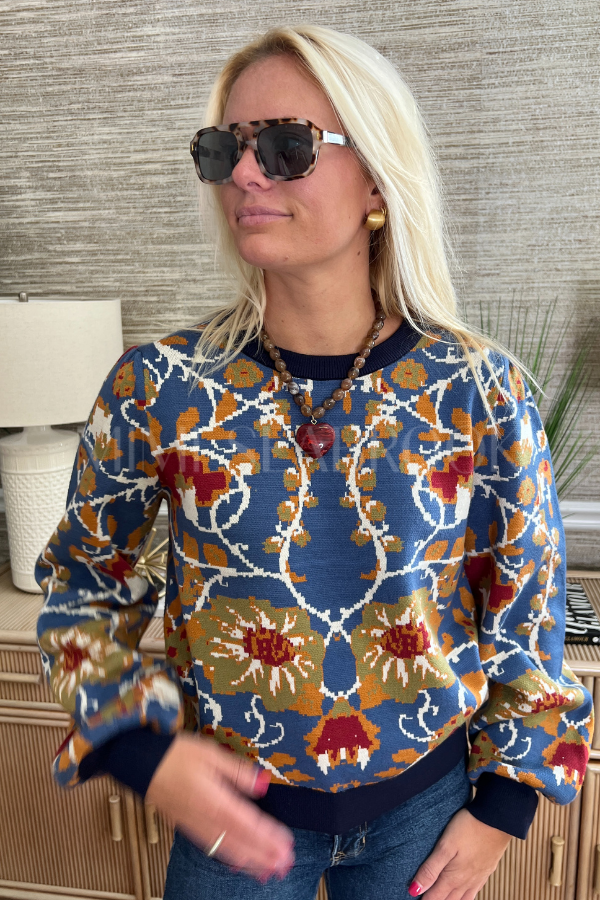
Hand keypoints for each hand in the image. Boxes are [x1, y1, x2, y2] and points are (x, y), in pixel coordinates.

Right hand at [145, 732, 294, 882]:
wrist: (141, 764)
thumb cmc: (175, 755)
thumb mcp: (211, 753)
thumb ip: (238, 771)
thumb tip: (263, 784)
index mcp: (213, 800)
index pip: (247, 824)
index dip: (267, 837)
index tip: (285, 845)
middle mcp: (205, 819)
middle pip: (240, 843)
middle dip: (264, 855)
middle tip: (284, 865)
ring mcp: (195, 826)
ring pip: (226, 850)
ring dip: (250, 862)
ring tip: (269, 870)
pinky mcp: (188, 827)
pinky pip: (212, 848)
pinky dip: (230, 858)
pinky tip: (240, 862)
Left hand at [408, 808, 511, 897]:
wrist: (497, 819)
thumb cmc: (469, 828)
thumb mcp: (445, 846)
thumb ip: (431, 869)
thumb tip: (415, 889)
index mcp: (453, 876)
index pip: (435, 896)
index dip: (424, 899)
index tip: (414, 898)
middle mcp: (466, 881)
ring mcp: (478, 877)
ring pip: (462, 898)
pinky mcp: (486, 870)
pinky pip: (474, 891)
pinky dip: (466, 897)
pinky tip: (464, 894)